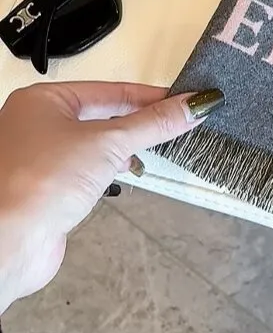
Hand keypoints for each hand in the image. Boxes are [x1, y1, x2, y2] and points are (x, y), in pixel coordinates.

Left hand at [0, 82, 223, 314]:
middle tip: (178, 121)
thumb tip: (193, 106)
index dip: (150, 96)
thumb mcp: (108, 143)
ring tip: (156, 147)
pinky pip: (86, 169)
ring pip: (94, 143)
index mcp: (42, 100)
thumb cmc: (37, 183)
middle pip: (102, 114)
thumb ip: (153, 124)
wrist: (9, 242)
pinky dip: (108, 169)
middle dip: (139, 121)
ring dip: (124, 147)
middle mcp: (35, 125)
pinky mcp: (46, 189)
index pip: (110, 90)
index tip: (184, 100)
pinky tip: (125, 174)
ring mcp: (39, 158)